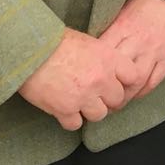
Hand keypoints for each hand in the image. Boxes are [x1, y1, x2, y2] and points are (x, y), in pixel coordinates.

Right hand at [17, 28, 140, 130]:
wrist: (30, 49)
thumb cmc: (56, 40)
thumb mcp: (88, 42)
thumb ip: (102, 57)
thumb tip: (107, 68)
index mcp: (109, 59)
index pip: (133, 77)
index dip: (124, 81)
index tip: (116, 83)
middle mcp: (101, 79)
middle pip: (117, 99)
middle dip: (107, 98)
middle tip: (95, 95)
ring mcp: (84, 97)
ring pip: (99, 115)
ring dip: (90, 110)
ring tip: (79, 102)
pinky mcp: (65, 110)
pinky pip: (75, 124)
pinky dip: (70, 119)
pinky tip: (64, 109)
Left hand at [97, 0, 164, 101]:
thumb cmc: (145, 2)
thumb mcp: (122, 10)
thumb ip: (109, 30)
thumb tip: (90, 49)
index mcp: (123, 28)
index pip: (103, 55)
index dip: (92, 71)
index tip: (84, 80)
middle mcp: (138, 42)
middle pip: (118, 73)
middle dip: (107, 90)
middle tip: (97, 99)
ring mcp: (154, 51)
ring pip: (137, 82)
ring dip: (125, 96)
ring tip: (115, 104)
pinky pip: (154, 80)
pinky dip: (143, 91)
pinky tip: (135, 95)